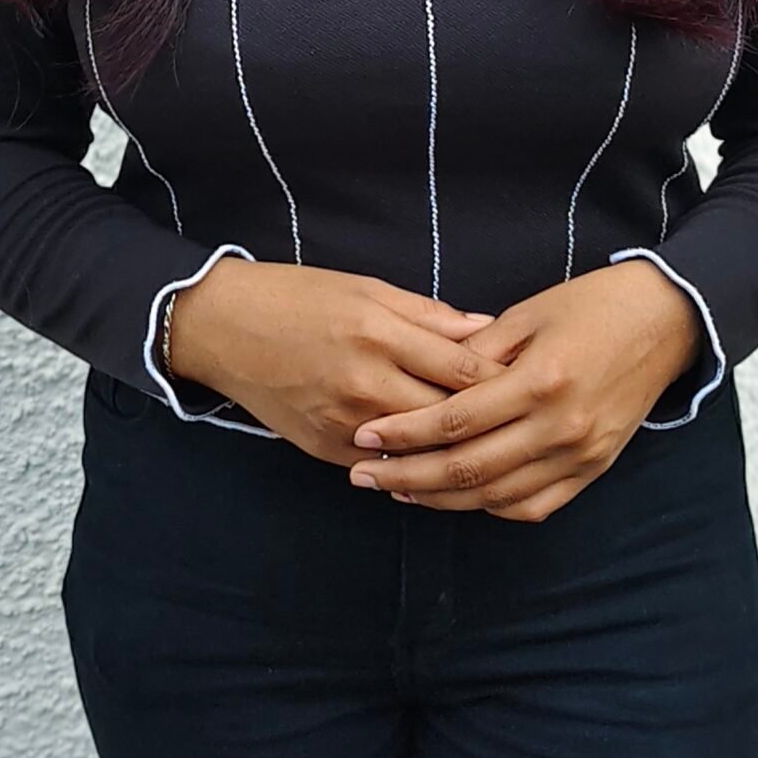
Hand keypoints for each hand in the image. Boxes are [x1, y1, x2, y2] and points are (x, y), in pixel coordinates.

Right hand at [169, 260, 509, 467]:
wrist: (223, 329)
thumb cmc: (297, 297)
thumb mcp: (366, 288)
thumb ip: (428, 315)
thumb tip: (485, 329)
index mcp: (378, 333)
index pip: (462, 369)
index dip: (504, 379)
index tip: (534, 381)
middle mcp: (364, 383)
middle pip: (449, 418)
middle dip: (491, 423)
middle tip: (527, 424)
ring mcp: (344, 423)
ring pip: (421, 452)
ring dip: (458, 454)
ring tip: (497, 452)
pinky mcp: (325, 449)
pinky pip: (384, 469)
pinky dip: (415, 467)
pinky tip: (443, 467)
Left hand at [345, 261, 705, 521]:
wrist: (665, 321)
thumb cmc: (592, 306)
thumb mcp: (528, 313)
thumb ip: (475, 350)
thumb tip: (425, 377)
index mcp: (539, 380)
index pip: (454, 420)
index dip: (404, 432)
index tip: (365, 435)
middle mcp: (560, 426)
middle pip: (468, 468)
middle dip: (408, 475)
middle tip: (365, 475)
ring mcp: (580, 454)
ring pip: (496, 495)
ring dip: (441, 498)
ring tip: (399, 490)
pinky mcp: (593, 468)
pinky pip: (534, 505)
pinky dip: (491, 507)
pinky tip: (459, 498)